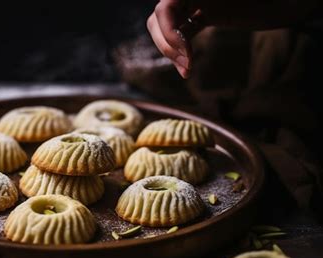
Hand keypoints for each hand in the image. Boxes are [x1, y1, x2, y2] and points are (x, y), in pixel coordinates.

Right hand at [147, 0, 321, 78]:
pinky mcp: (200, 17)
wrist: (279, 5)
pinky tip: (187, 67)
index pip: (163, 9)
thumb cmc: (261, 2)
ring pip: (164, 29)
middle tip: (186, 67)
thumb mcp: (234, 5)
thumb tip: (170, 8)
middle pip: (157, 21)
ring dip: (171, 51)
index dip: (169, 33)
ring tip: (187, 72)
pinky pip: (179, 33)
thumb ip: (203, 8)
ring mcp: (192, 5)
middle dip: (167, 45)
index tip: (186, 55)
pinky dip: (180, 50)